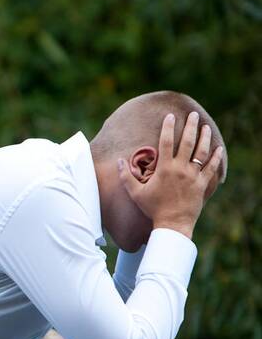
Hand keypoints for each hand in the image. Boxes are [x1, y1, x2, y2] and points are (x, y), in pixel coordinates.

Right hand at [117, 112, 223, 239]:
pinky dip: (216, 157)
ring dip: (204, 138)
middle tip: (194, 115)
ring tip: (205, 126)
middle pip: (187, 142)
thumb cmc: (152, 208)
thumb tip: (119, 161)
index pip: (166, 142)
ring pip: (201, 152)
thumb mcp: (135, 193)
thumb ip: (126, 176)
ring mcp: (193, 176)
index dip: (168, 128)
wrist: (172, 223)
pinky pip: (211, 167)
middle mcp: (180, 169)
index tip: (170, 116)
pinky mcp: (202, 184)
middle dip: (191, 126)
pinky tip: (219, 148)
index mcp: (164, 168)